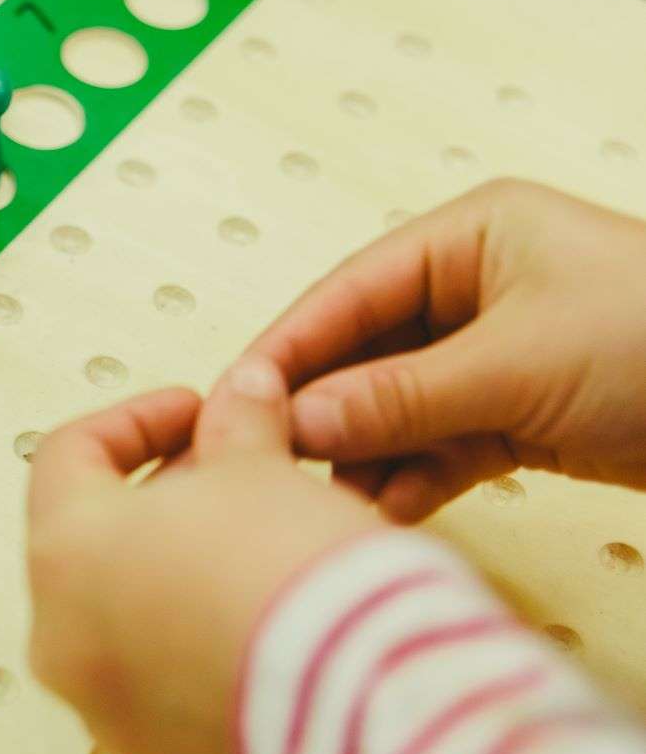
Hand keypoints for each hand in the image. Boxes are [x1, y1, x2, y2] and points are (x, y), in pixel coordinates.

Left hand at [26, 359, 380, 753]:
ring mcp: (104, 702)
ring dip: (176, 569)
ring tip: (255, 545)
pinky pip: (158, 675)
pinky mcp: (156, 750)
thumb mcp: (263, 469)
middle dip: (161, 498)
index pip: (67, 457)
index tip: (195, 412)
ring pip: (122, 612)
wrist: (366, 703)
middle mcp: (63, 636)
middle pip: (92, 540)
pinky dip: (193, 636)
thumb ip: (237, 422)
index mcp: (65, 551)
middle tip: (231, 475)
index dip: (136, 420)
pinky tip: (260, 616)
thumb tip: (242, 395)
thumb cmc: (297, 581)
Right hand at [247, 179, 645, 522]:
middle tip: (265, 466)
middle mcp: (475, 290)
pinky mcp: (522, 416)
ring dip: (362, 457)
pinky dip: (411, 480)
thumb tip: (297, 420)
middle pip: (364, 354)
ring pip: (398, 409)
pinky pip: (442, 446)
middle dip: (322, 413)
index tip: (230, 401)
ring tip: (321, 506)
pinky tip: (379, 515)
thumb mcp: (519, 364)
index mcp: (470, 239)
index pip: (347, 292)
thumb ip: (400, 395)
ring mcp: (497, 356)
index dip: (286, 349)